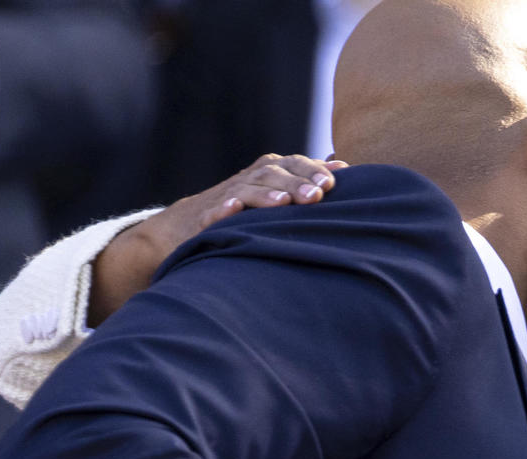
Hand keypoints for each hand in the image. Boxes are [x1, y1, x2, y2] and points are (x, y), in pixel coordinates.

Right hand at [88, 154, 346, 326]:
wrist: (184, 225)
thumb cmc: (243, 208)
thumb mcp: (275, 191)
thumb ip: (305, 179)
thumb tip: (342, 167)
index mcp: (269, 172)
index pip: (294, 164)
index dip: (312, 170)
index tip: (334, 182)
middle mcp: (249, 179)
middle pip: (275, 174)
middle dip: (297, 182)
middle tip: (318, 194)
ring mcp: (226, 196)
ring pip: (248, 189)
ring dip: (267, 194)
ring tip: (285, 202)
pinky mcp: (204, 217)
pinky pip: (213, 211)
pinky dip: (223, 209)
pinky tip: (233, 210)